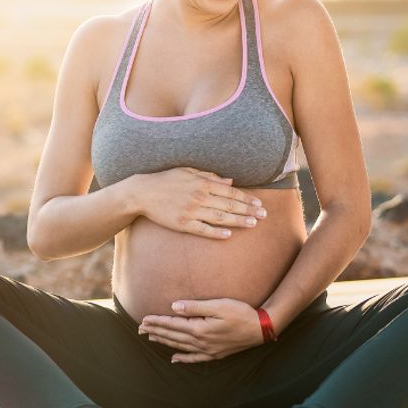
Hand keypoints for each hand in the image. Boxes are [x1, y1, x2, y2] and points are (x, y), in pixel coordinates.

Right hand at [128, 167, 266, 239]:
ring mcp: (191, 211)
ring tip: (253, 224)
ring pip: (220, 217)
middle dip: (248, 210)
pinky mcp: (183, 223)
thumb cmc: (166, 180)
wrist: (142, 193)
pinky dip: (216, 233)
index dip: (246, 198)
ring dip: (238, 221)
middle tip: (264, 215)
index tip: (259, 203)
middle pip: (229, 205)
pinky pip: (203, 229)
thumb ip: (210, 176)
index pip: (230, 191)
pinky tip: (228, 235)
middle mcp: (199, 196)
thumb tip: (230, 181)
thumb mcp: (188, 171)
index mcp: (202, 183)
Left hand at [138, 298, 265, 361]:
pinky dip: (182, 358)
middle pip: (173, 336)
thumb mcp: (219, 305)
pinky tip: (174, 358)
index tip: (143, 319)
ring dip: (165, 342)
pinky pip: (194, 358)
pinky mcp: (215, 354)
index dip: (157, 321)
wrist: (261, 328)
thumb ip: (196, 306)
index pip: (173, 324)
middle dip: (156, 331)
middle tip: (140, 329)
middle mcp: (201, 342)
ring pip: (180, 346)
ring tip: (151, 338)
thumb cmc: (241, 313)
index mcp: (200, 329)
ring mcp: (208, 350)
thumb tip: (175, 307)